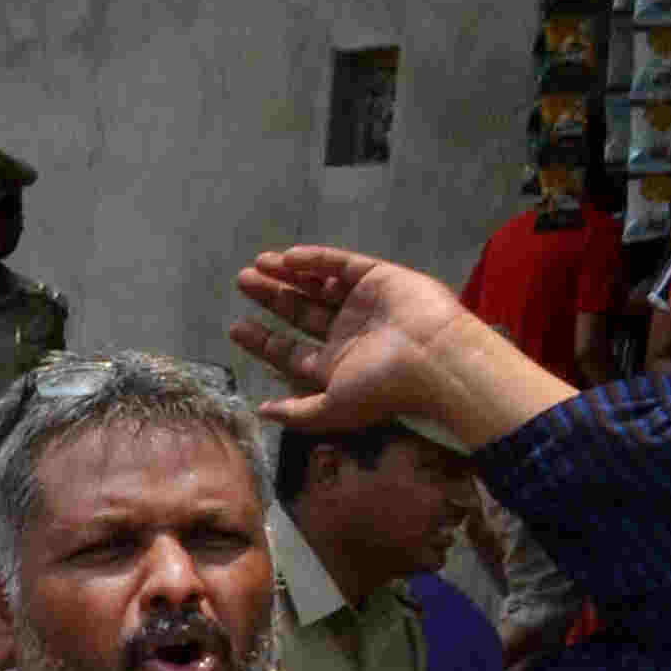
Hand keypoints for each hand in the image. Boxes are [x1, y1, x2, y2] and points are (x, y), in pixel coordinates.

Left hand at [232, 244, 572, 456]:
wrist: (434, 358)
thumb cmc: (382, 388)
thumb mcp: (332, 408)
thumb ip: (297, 412)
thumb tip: (261, 412)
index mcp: (336, 364)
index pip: (292, 351)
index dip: (264, 340)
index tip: (235, 328)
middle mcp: (348, 333)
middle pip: (300, 312)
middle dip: (271, 298)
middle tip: (242, 282)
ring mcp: (364, 304)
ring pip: (316, 285)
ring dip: (286, 276)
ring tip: (255, 266)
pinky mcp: (378, 277)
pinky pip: (340, 264)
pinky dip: (314, 260)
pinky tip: (286, 259)